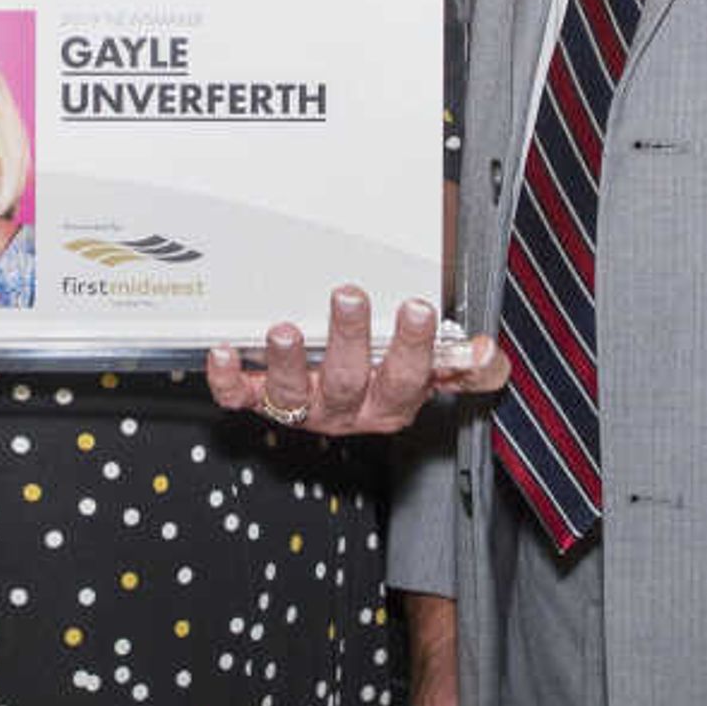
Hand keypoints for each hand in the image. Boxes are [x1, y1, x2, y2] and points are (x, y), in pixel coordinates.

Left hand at [204, 290, 507, 435]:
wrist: (344, 396)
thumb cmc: (388, 372)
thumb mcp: (434, 370)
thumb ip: (465, 363)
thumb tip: (486, 350)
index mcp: (391, 401)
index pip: (409, 379)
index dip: (415, 348)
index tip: (417, 307)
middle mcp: (347, 410)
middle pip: (350, 381)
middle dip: (349, 339)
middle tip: (348, 296)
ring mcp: (303, 407)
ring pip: (293, 395)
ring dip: (288, 362)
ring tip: (284, 330)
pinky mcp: (262, 402)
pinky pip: (240, 398)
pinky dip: (227, 378)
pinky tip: (220, 351)